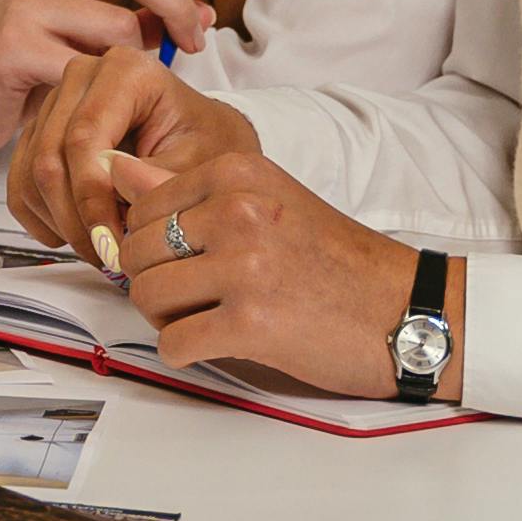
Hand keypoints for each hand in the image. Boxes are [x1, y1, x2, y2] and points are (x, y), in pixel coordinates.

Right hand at [0, 0, 228, 159]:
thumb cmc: (34, 65)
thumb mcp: (89, 34)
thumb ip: (141, 19)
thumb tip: (203, 11)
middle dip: (176, 2)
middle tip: (196, 40)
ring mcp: (24, 8)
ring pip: (115, 24)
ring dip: (141, 57)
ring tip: (137, 81)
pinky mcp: (11, 49)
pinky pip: (84, 68)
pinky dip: (105, 88)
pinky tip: (101, 102)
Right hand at [5, 40, 204, 253]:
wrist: (202, 140)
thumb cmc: (206, 144)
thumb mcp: (203, 163)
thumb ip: (163, 179)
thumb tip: (123, 189)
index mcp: (125, 71)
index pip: (85, 137)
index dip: (92, 197)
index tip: (112, 242)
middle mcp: (83, 77)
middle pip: (50, 156)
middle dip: (75, 218)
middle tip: (106, 255)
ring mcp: (57, 102)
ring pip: (31, 172)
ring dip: (60, 222)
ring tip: (100, 247)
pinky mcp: (41, 130)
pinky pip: (20, 179)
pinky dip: (41, 217)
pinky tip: (73, 235)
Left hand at [113, 122, 426, 401]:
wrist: (407, 310)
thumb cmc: (334, 260)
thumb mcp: (265, 201)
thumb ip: (185, 190)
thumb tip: (114, 168)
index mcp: (237, 172)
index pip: (140, 207)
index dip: (151, 243)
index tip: (185, 261)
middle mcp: (238, 211)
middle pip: (136, 253)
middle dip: (154, 282)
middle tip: (197, 297)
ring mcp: (244, 267)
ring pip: (146, 297)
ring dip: (167, 318)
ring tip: (209, 318)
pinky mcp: (250, 325)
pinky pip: (173, 343)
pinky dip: (185, 352)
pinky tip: (219, 343)